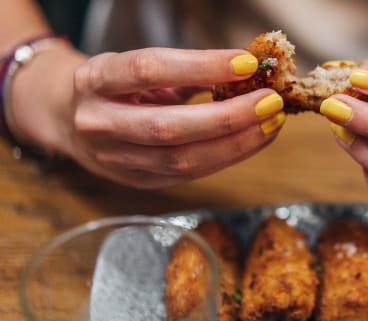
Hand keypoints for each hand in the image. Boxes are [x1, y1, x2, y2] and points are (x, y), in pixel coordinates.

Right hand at [10, 46, 285, 187]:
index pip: (149, 70)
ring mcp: (116, 160)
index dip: (200, 67)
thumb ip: (184, 71)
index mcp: (96, 81)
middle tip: (270, 102)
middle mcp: (100, 123)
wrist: (67, 118)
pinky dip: (227, 157)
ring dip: (236, 144)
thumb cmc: (115, 87)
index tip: (246, 63)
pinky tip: (252, 140)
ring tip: (271, 124)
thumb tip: (246, 70)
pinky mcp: (138, 182)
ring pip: (182, 160)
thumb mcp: (137, 67)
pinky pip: (189, 174)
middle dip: (228, 117)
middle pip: (168, 127)